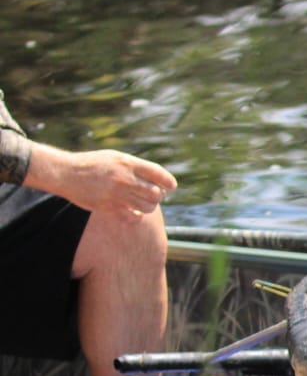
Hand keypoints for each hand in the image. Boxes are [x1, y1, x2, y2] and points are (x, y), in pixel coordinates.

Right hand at [29, 144, 177, 218]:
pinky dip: (137, 217)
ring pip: (148, 207)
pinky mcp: (109, 207)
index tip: (172, 186)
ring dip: (149, 207)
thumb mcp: (113, 158)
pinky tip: (134, 213)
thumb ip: (134, 167)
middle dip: (159, 196)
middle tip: (154, 195)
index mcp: (127, 163)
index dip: (168, 181)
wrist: (65, 172)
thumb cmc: (91, 164)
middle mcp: (124, 178)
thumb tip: (157, 179)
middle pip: (156, 193)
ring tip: (144, 204)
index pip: (157, 173)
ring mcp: (117, 194)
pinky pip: (133, 217)